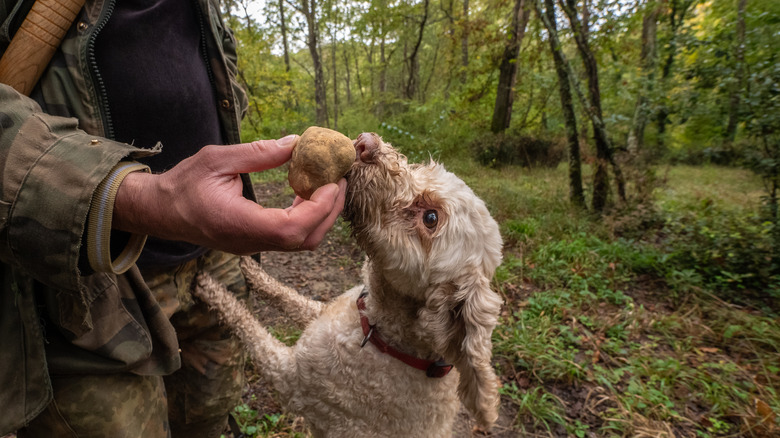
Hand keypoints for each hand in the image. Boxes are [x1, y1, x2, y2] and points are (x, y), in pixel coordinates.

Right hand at [112, 135, 346, 253]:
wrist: (160, 211)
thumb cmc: (183, 184)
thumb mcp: (217, 159)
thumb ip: (257, 153)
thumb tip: (295, 143)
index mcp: (239, 224)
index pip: (291, 228)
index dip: (319, 208)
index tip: (332, 183)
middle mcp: (250, 242)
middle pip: (305, 240)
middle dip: (330, 210)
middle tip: (339, 179)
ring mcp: (254, 246)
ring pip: (301, 242)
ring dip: (321, 214)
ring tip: (326, 183)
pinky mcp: (255, 243)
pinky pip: (290, 237)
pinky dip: (307, 217)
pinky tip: (304, 192)